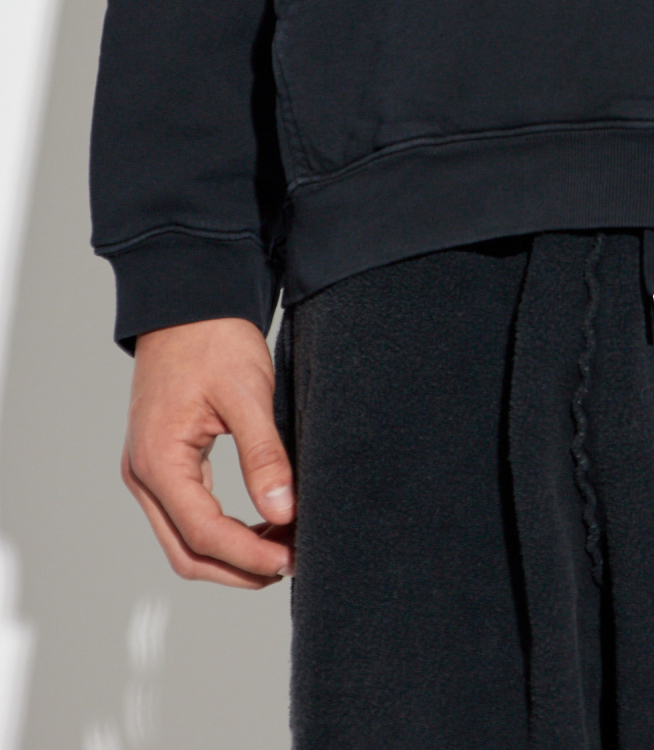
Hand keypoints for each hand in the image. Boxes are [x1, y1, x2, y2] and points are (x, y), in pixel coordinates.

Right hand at [122, 316, 294, 587]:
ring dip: (232, 554)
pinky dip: (222, 531)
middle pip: (188, 553)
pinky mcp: (162, 463)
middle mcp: (143, 475)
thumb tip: (284, 512)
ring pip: (185, 541)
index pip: (204, 534)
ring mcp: (148, 471)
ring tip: (283, 546)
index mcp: (158, 460)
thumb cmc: (213, 338)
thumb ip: (264, 456)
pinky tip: (261, 523)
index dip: (250, 555)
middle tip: (292, 562)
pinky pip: (187, 515)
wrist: (189, 303)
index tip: (292, 559)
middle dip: (240, 568)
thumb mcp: (247, 394)